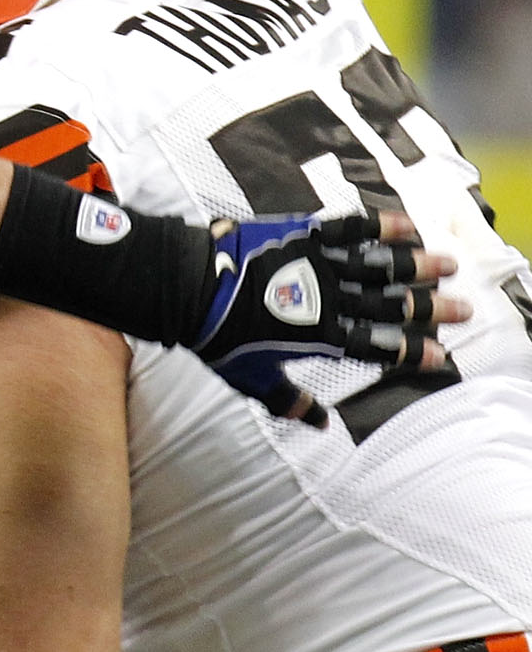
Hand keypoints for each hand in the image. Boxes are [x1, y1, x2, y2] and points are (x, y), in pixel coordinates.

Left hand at [195, 211, 459, 426]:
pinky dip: (381, 224)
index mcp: (320, 338)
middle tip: (464, 309)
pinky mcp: (302, 234)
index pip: (377, 348)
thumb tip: (321, 426)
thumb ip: (290, 401)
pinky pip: (350, 227)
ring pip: (379, 264)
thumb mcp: (252, 379)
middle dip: (430, 309)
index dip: (412, 353)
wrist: (187, 289)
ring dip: (418, 264)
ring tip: (450, 264)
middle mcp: (328, 300)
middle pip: (390, 305)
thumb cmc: (216, 339)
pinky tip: (408, 225)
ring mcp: (318, 264)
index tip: (442, 357)